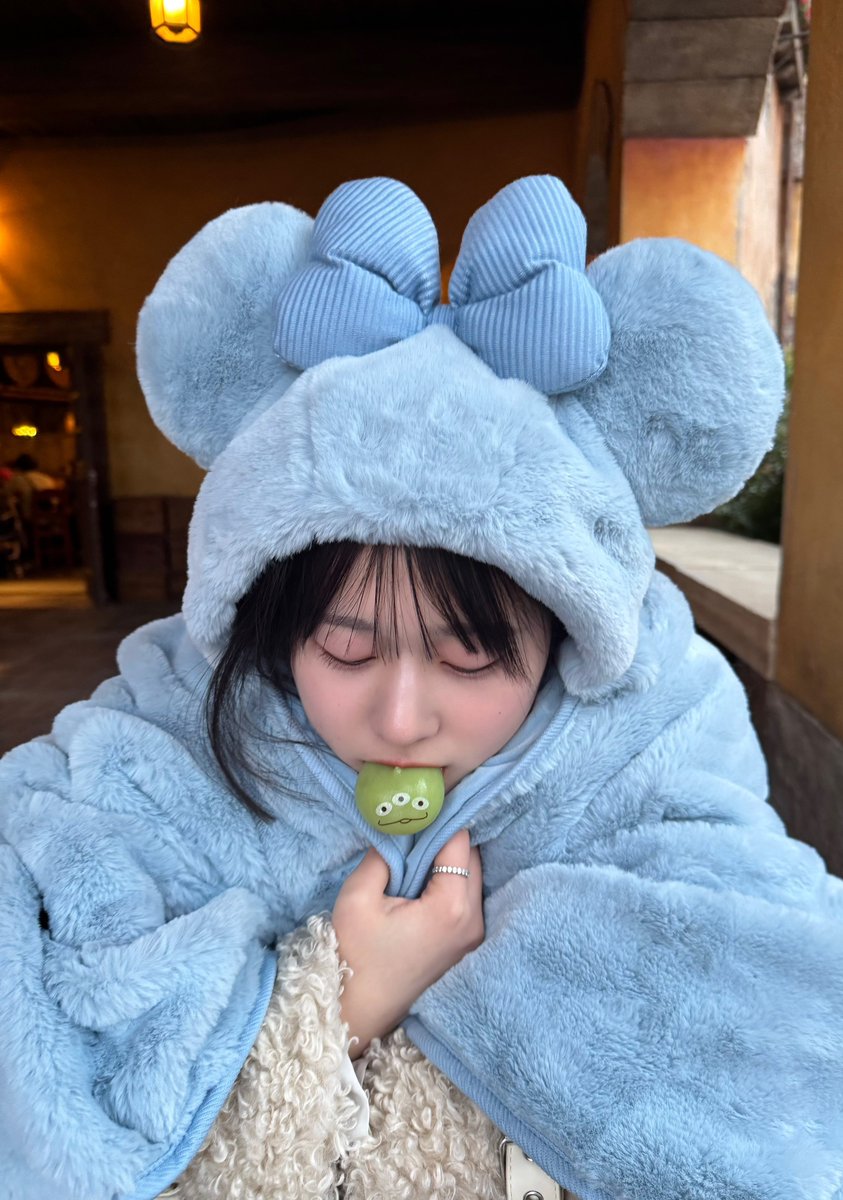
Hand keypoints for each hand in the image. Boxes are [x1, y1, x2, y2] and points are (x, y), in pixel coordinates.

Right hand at [332, 829, 483, 1057]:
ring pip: (472, 878)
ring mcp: (474, 938)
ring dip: (450, 861)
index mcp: (451, 907)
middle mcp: (474, 922)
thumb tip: (401, 828)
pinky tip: (423, 881)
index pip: (459, 840)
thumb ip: (383, 854)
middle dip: (447, 838)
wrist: (356, 1014)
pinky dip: (451, 883)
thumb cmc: (353, 955)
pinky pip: (468, 899)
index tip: (422, 803)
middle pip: (472, 857)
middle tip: (416, 825)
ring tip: (416, 853)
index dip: (441, 817)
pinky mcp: (467, 948)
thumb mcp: (358, 896)